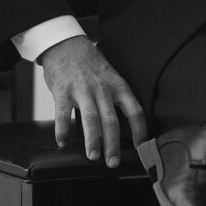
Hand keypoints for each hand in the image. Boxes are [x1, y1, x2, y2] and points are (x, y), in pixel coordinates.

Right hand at [39, 35, 146, 168]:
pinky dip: (62, 130)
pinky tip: (62, 142)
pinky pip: (63, 114)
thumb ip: (115, 98)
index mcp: (118, 86)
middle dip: (113, 145)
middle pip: (111, 120)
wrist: (65, 44)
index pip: (135, 111)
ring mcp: (82, 89)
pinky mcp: (63, 90)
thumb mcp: (109, 76)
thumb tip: (119, 128)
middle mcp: (102, 89)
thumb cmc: (89, 63)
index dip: (140, 131)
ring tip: (93, 156)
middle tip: (113, 162)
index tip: (142, 148)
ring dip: (92, 140)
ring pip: (90, 119)